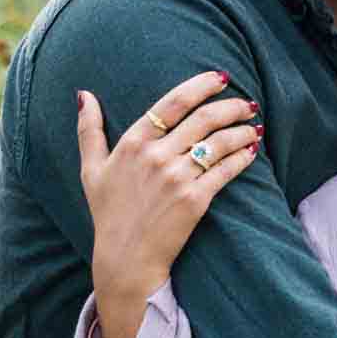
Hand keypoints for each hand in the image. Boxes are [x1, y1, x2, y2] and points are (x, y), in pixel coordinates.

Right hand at [78, 73, 260, 337]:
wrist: (125, 259)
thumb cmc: (108, 213)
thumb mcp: (91, 170)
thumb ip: (88, 130)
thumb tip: (83, 95)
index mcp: (132, 143)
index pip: (173, 103)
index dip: (200, 86)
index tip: (221, 78)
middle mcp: (155, 156)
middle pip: (203, 118)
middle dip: (230, 106)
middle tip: (246, 103)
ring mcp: (176, 178)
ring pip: (218, 143)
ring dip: (241, 130)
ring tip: (253, 126)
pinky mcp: (194, 200)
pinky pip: (224, 171)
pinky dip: (242, 158)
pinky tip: (251, 151)